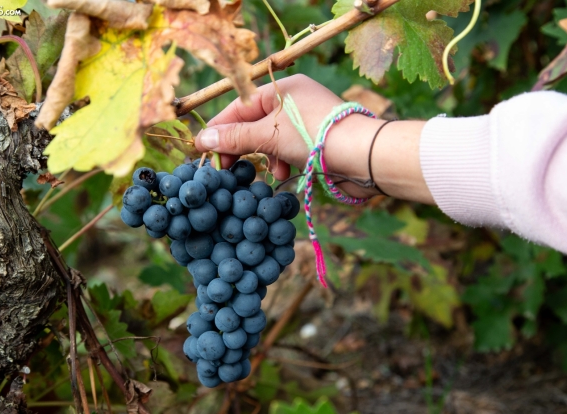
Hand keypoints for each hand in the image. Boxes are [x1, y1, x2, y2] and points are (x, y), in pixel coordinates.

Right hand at [194, 75, 374, 185]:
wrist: (364, 156)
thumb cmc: (314, 136)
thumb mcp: (269, 136)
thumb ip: (235, 138)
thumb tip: (202, 140)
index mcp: (283, 87)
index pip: (241, 106)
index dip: (221, 129)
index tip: (203, 150)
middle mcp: (295, 100)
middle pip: (255, 124)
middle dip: (242, 147)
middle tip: (226, 168)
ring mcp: (307, 121)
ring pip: (271, 140)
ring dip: (263, 157)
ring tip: (263, 172)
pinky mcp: (317, 141)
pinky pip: (288, 150)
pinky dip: (282, 162)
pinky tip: (284, 173)